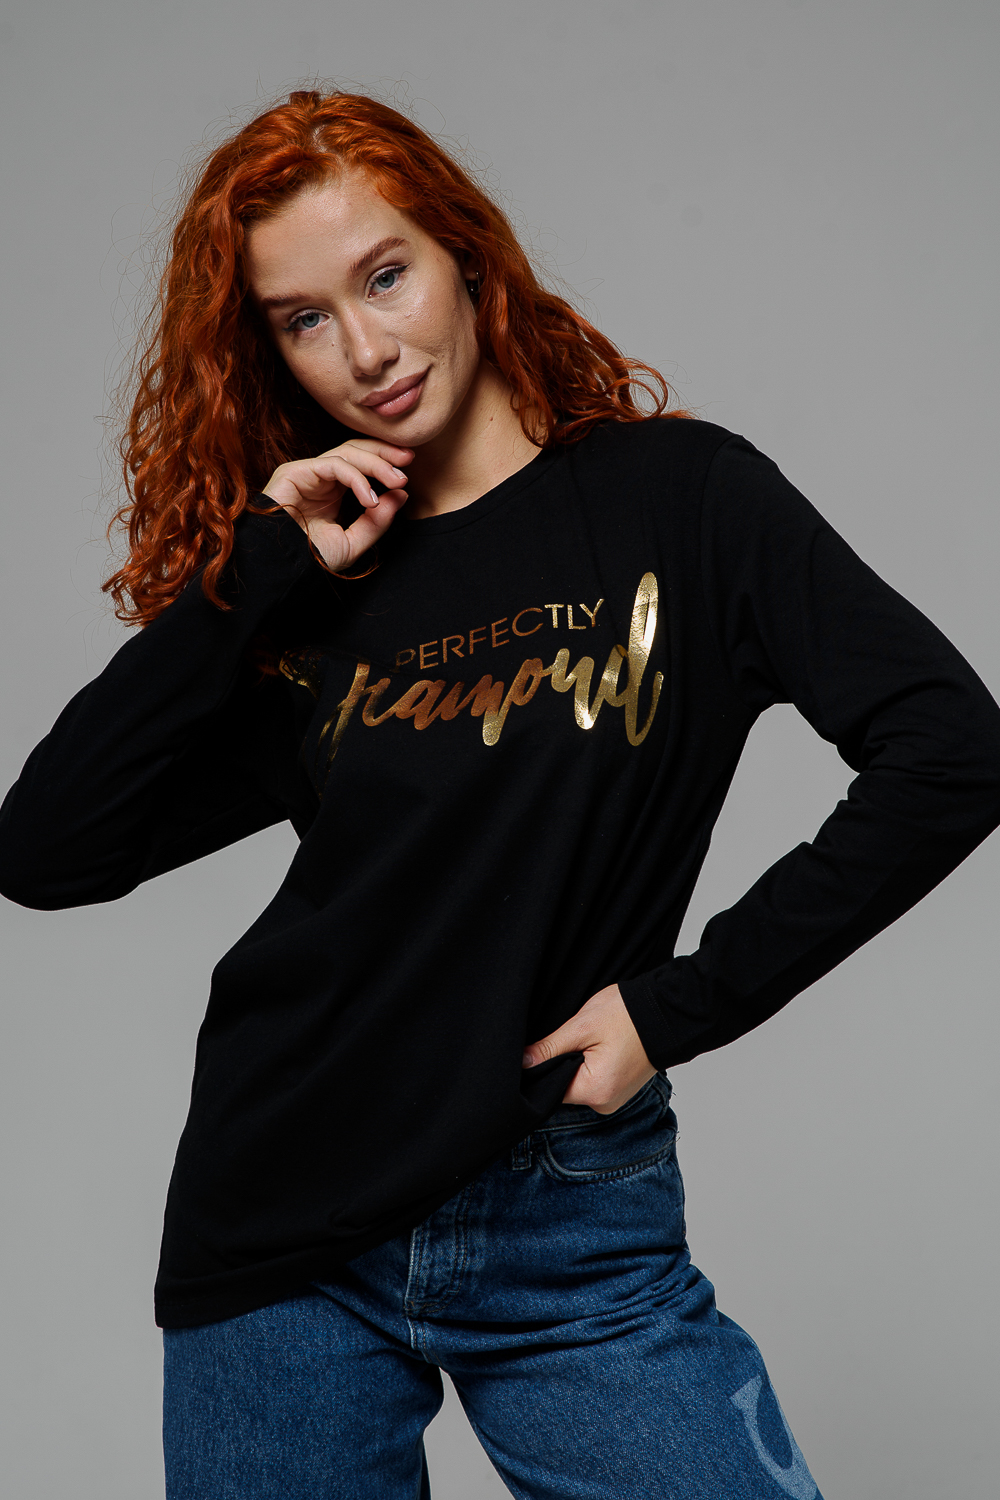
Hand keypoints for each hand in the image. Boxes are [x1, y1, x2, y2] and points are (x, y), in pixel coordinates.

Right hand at [262, 439, 413, 571]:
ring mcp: (307, 473)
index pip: (361, 464)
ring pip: (347, 454)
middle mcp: (320, 479)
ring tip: (397, 480)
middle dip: (384, 453)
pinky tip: (369, 498)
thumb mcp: (352, 542)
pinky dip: (357, 479)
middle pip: (355, 450)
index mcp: (332, 491)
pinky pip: (334, 466)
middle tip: (408, 459)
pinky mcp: (295, 472)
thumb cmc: (310, 559)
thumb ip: (377, 521)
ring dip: (376, 464)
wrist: (283, 568)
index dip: (385, 462)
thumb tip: (401, 495)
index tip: (408, 470)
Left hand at [522, 983, 656, 1114]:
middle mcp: (605, 1104)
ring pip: (579, 1084)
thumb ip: (550, 1047)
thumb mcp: (582, 1026)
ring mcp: (615, 1099)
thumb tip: (523, 1062)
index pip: (551, 1089)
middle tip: (573, 1038)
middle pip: (565, 1088)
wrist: (667, 1012)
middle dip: (563, 1064)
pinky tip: (598, 1047)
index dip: (545, 1067)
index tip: (550, 1047)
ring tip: (589, 1041)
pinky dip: (591, 1067)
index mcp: (595, 1092)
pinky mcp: (620, 1090)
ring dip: (577, 1064)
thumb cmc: (628, 1015)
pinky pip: (594, 1082)